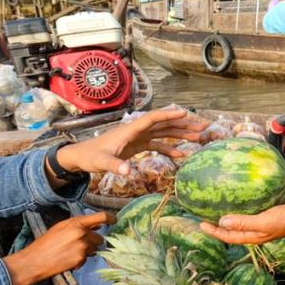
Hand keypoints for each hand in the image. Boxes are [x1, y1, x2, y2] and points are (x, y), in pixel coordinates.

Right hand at [3, 212, 111, 284]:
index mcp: (76, 223)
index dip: (110, 218)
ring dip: (87, 251)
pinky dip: (80, 260)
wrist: (34, 261)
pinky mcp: (81, 259)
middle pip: (99, 238)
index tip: (115, 220)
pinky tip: (68, 260)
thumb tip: (97, 225)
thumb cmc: (45, 243)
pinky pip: (87, 259)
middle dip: (92, 242)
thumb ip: (79, 225)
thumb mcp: (61, 228)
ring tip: (70, 252)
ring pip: (94, 249)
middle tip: (78, 245)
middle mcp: (81, 233)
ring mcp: (82, 247)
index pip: (101, 217)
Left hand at [55, 109, 206, 176]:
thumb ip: (115, 166)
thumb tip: (128, 171)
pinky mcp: (138, 145)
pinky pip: (158, 144)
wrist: (81, 157)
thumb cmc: (90, 157)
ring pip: (164, 132)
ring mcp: (138, 137)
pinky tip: (182, 154)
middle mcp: (137, 131)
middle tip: (203, 127)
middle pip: (164, 124)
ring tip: (199, 137)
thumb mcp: (101, 162)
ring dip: (181, 134)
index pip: (153, 119)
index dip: (169, 115)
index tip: (185, 113)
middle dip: (183, 124)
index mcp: (129, 130)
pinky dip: (170, 148)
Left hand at [200, 199, 284, 244]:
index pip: (228, 236)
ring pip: (239, 223)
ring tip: (217, 211)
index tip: (201, 224)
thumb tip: (222, 222)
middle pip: (232, 232)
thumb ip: (243, 223)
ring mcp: (259, 224)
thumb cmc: (282, 220)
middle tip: (205, 218)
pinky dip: (239, 211)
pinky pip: (248, 214)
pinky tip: (237, 203)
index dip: (214, 231)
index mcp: (252, 237)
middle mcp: (254, 232)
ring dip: (228, 219)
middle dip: (218, 227)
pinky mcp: (265, 215)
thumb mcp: (261, 222)